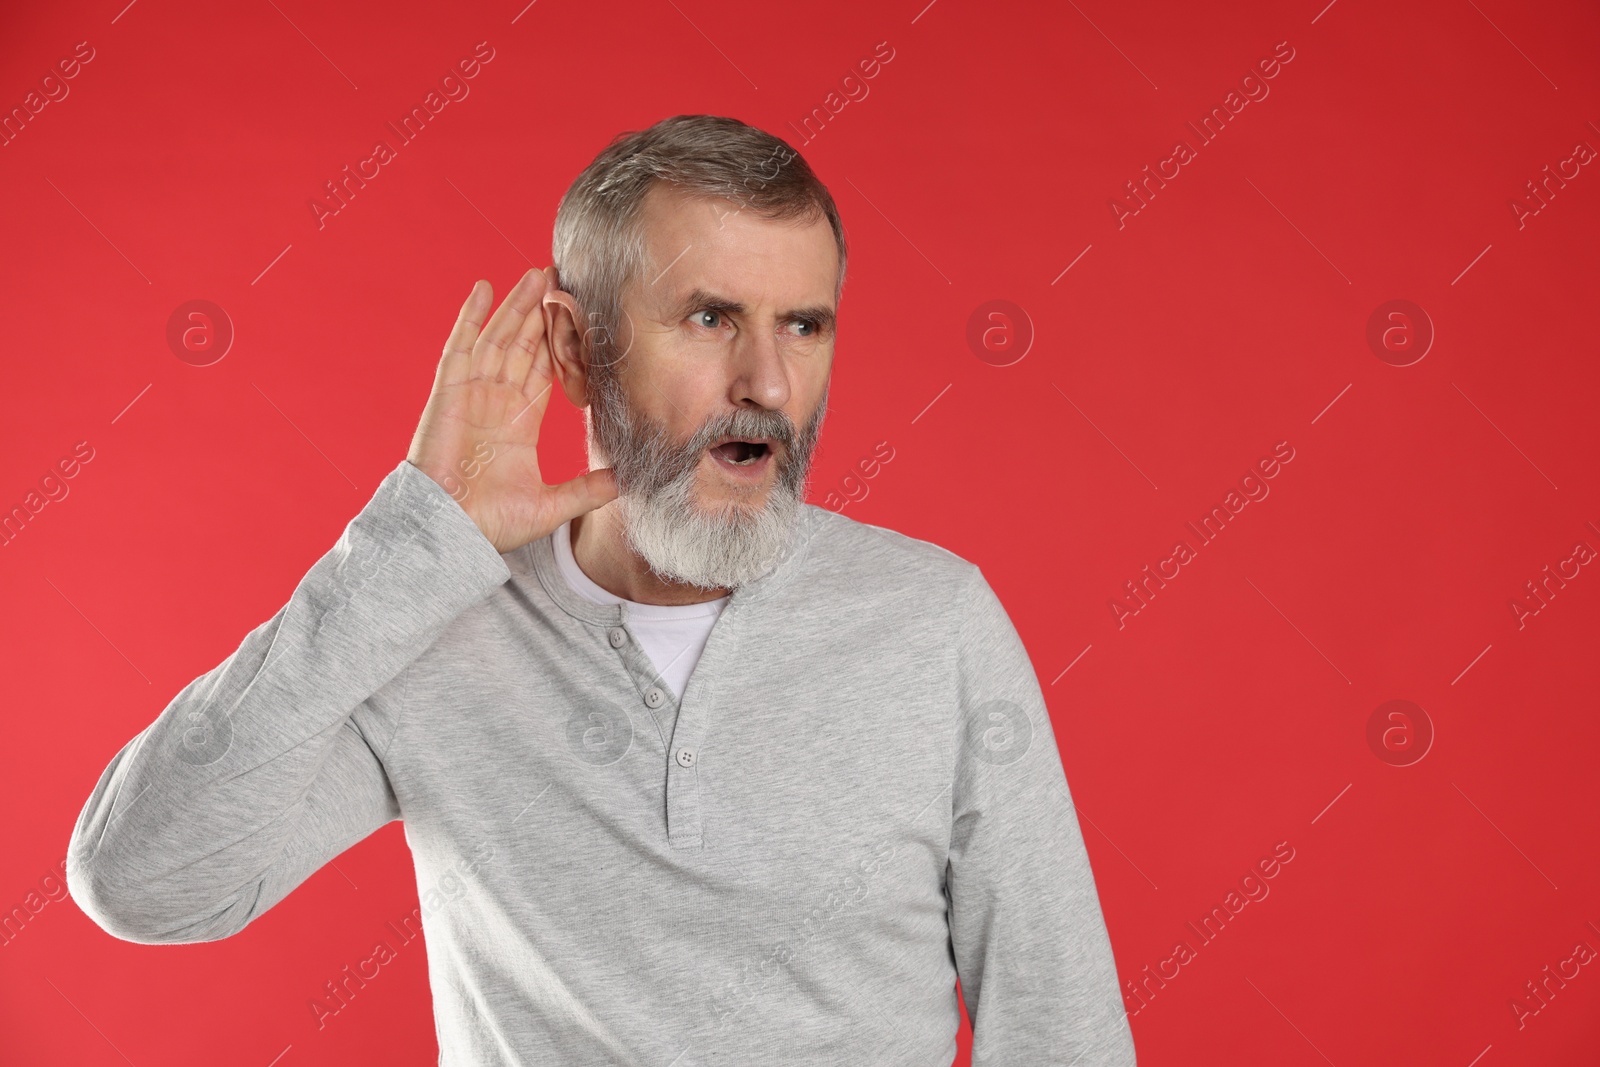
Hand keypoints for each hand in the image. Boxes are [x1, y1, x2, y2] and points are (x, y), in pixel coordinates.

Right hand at [406, 267, 617, 553]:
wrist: (450, 532)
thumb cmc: (491, 523)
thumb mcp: (552, 505)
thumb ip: (589, 490)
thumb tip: (627, 481)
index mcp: (519, 423)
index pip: (544, 370)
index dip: (559, 342)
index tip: (579, 317)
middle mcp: (496, 402)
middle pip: (522, 345)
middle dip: (540, 313)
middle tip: (560, 279)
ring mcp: (472, 394)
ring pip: (498, 338)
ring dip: (516, 305)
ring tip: (536, 274)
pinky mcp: (449, 393)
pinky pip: (461, 347)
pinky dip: (470, 317)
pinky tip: (484, 289)